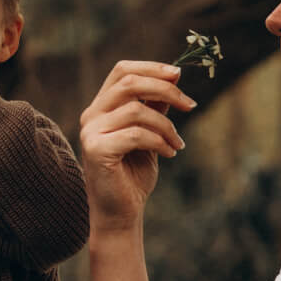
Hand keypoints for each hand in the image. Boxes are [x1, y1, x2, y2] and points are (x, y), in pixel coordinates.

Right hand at [77, 60, 194, 234]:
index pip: (122, 71)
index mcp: (101, 107)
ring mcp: (90, 132)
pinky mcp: (96, 150)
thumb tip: (173, 77)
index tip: (179, 74)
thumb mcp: (150, 133)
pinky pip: (136, 134)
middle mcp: (91, 115)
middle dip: (165, 89)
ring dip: (166, 125)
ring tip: (178, 142)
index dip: (151, 67)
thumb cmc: (133, 173)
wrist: (120, 212)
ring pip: (136, 110)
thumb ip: (155, 106)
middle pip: (129, 83)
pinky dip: (159, 142)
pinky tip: (170, 153)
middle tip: (190, 105)